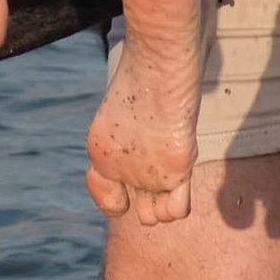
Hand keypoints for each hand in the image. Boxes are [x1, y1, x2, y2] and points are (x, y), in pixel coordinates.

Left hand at [85, 61, 199, 224]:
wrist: (158, 63)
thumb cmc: (146, 73)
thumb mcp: (125, 108)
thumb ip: (130, 136)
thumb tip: (148, 143)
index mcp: (98, 150)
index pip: (106, 198)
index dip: (122, 196)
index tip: (134, 183)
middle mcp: (116, 168)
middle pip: (136, 212)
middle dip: (149, 200)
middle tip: (162, 169)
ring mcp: (145, 173)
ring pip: (157, 216)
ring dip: (166, 202)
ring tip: (173, 172)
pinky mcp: (173, 170)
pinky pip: (177, 210)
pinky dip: (179, 203)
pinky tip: (181, 174)